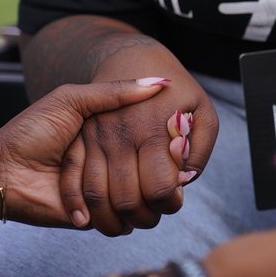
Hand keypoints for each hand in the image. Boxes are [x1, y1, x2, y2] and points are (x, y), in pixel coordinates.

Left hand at [0, 77, 172, 229]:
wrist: (3, 171)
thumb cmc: (32, 131)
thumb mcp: (71, 99)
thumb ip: (114, 92)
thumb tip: (159, 82)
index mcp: (111, 137)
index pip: (154, 142)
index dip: (166, 140)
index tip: (173, 133)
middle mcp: (114, 165)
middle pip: (155, 174)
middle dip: (155, 169)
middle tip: (152, 161)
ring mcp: (108, 193)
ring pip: (143, 201)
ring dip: (132, 193)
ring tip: (115, 182)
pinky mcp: (98, 218)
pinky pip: (122, 222)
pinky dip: (114, 213)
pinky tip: (101, 200)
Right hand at [67, 46, 216, 235]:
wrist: (125, 56)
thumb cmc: (174, 90)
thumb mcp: (201, 110)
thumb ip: (199, 149)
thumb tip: (183, 181)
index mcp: (152, 132)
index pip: (161, 190)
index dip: (169, 205)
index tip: (173, 201)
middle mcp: (119, 138)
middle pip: (129, 201)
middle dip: (144, 218)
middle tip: (152, 213)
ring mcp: (93, 140)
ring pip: (98, 199)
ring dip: (113, 220)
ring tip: (128, 219)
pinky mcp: (75, 142)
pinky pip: (73, 185)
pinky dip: (82, 208)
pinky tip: (95, 216)